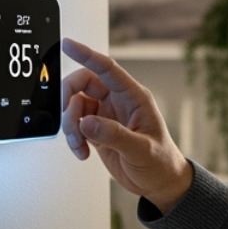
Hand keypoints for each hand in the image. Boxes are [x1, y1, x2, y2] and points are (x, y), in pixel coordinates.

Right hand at [60, 38, 193, 212]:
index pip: (107, 69)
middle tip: (70, 122)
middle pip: (83, 84)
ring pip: (75, 106)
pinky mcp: (98, 130)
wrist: (159, 183)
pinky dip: (73, 138)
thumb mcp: (141, 150)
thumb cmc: (160, 163)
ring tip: (79, 146)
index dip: (87, 55)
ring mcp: (107, 115)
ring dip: (70, 126)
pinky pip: (76, 124)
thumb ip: (114, 135)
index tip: (68, 45)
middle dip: (69, 101)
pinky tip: (82, 152)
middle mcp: (119, 102)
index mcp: (134, 98)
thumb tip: (87, 123)